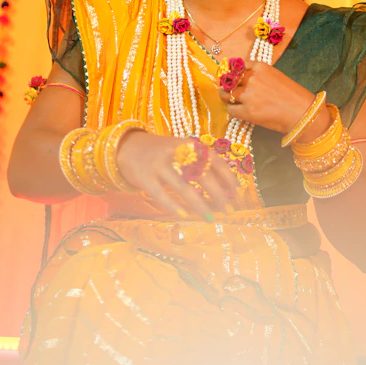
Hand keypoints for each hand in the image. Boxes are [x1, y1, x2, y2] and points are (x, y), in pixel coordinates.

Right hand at [116, 130, 238, 220]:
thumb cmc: (162, 153)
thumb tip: (226, 188)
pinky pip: (162, 195)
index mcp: (190, 145)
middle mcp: (177, 152)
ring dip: (200, 206)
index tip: (238, 195)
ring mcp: (160, 165)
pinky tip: (184, 217)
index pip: (216, 161)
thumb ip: (201, 164)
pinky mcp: (145, 178)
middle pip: (203, 175)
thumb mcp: (183, 150)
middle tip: (228, 211)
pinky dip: (174, 207)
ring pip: (184, 188)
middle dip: (218, 195)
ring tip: (211, 219)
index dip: (229, 179)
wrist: (127, 147)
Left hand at [218, 61, 320, 134]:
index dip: (231, 72)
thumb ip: (260, 75)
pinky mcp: (248, 111)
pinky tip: (239, 112)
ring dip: (226, 98)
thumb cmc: (293, 96)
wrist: (303, 113)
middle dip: (226, 85)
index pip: (237, 65)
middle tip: (225, 90)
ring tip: (229, 101)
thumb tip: (243, 79)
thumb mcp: (276, 76)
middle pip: (229, 80)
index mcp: (260, 67)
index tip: (229, 76)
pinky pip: (231, 110)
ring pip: (226, 94)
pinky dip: (233, 111)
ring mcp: (249, 95)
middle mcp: (252, 78)